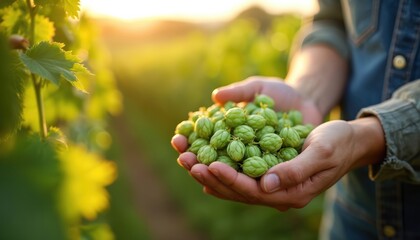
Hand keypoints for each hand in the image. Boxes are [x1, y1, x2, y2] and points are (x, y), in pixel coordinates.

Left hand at [171, 77, 377, 210]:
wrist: (349, 141)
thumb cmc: (338, 142)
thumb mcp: (321, 152)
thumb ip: (296, 170)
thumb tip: (266, 184)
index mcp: (292, 192)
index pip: (252, 190)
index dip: (228, 178)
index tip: (206, 165)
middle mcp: (279, 194)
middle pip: (238, 190)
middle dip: (210, 176)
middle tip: (185, 161)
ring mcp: (274, 186)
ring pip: (236, 185)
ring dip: (210, 173)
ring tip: (186, 159)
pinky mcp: (270, 175)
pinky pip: (241, 176)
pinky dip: (222, 170)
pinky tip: (205, 166)